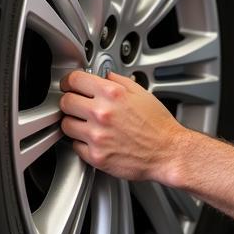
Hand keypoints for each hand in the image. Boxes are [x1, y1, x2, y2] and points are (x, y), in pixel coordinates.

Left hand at [59, 70, 187, 183]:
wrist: (168, 152)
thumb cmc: (158, 125)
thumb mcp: (141, 93)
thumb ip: (118, 81)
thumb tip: (103, 76)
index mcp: (112, 94)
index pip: (74, 80)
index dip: (69, 81)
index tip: (69, 85)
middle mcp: (101, 113)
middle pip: (65, 102)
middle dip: (70, 102)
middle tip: (77, 105)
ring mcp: (96, 136)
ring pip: (66, 125)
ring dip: (74, 123)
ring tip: (87, 124)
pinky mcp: (96, 156)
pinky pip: (75, 146)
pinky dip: (82, 143)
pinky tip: (95, 140)